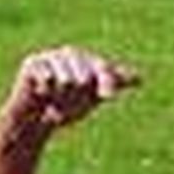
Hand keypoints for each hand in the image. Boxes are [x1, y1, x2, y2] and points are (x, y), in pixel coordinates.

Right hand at [6, 44, 139, 136]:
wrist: (34, 119)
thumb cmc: (65, 107)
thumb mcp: (91, 98)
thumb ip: (113, 84)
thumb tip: (141, 77)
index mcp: (87, 60)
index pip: (102, 68)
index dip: (106, 81)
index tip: (108, 95)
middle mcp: (70, 54)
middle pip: (85, 77)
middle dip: (76, 98)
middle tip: (65, 104)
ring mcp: (51, 57)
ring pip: (67, 80)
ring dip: (61, 97)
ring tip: (53, 100)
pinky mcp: (33, 63)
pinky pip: (49, 80)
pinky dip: (46, 93)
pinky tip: (39, 94)